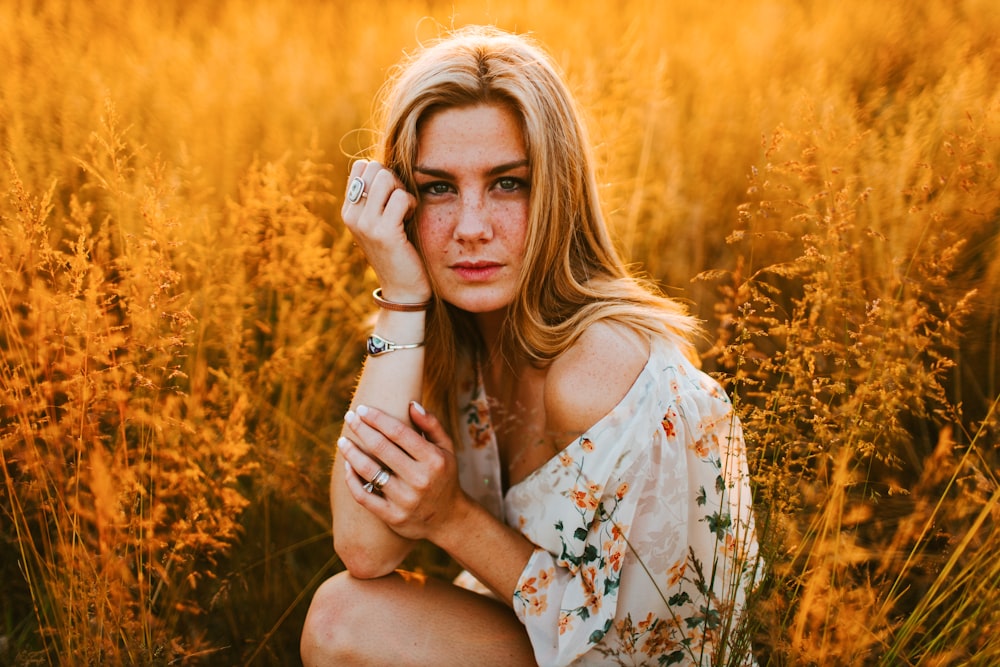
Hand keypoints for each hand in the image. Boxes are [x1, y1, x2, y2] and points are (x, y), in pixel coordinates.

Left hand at [338, 402, 467, 542]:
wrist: (449, 519)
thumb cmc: (443, 476)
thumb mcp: (446, 449)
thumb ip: (431, 424)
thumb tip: (411, 403)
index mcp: (433, 459)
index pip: (398, 432)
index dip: (377, 418)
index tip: (362, 409)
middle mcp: (420, 479)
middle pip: (381, 448)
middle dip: (361, 428)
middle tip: (349, 416)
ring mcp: (405, 500)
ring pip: (369, 471)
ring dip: (351, 453)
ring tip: (342, 441)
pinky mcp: (393, 517)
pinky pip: (364, 496)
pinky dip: (352, 480)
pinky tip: (347, 466)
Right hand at [341, 160, 429, 301]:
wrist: (403, 288)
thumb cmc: (399, 249)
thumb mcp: (381, 220)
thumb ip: (377, 196)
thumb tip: (383, 167)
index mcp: (348, 210)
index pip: (361, 167)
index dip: (382, 174)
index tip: (391, 196)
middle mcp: (351, 215)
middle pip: (374, 168)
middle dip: (394, 180)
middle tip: (401, 204)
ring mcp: (365, 224)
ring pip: (386, 177)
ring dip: (403, 191)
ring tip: (405, 211)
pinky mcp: (383, 232)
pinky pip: (401, 197)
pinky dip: (411, 204)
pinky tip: (410, 219)